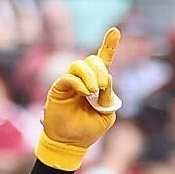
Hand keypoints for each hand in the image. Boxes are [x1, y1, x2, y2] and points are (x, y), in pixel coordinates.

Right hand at [36, 28, 120, 170]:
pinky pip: (69, 77)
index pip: (103, 61)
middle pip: (92, 60)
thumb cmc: (89, 128)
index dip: (109, 45)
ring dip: (91, 76)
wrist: (72, 143)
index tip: (116, 30)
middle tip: (103, 87)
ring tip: (93, 91)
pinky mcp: (59, 88)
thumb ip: (108, 96)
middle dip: (101, 70)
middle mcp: (84, 80)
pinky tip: (85, 93)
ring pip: (80, 65)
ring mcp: (70, 83)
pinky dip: (79, 83)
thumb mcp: (106, 113)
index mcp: (98, 84)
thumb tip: (106, 81)